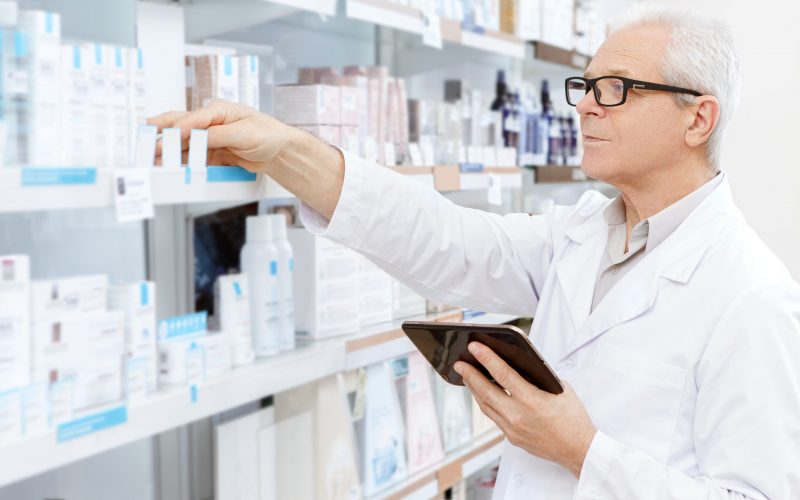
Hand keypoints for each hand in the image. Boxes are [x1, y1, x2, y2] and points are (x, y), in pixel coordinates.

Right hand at [147, 99, 295, 173]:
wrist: (279, 151)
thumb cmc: (267, 134)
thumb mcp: (245, 134)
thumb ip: (218, 135)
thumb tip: (196, 137)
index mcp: (218, 109)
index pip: (193, 118)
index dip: (178, 130)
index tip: (166, 140)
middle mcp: (210, 121)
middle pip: (180, 126)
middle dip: (162, 136)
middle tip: (146, 146)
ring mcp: (210, 137)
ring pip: (183, 143)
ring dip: (169, 152)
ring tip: (153, 160)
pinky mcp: (212, 152)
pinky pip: (193, 157)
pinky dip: (182, 162)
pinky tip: (171, 167)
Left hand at [455, 342, 596, 477]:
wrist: (578, 449)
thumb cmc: (572, 417)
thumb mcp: (559, 388)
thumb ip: (536, 377)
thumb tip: (516, 364)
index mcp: (532, 400)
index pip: (502, 374)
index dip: (486, 358)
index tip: (474, 347)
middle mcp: (518, 415)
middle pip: (486, 391)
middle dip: (470, 374)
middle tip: (459, 363)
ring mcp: (513, 429)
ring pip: (485, 405)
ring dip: (474, 389)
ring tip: (466, 375)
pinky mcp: (511, 437)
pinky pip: (493, 417)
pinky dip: (485, 402)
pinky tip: (481, 394)